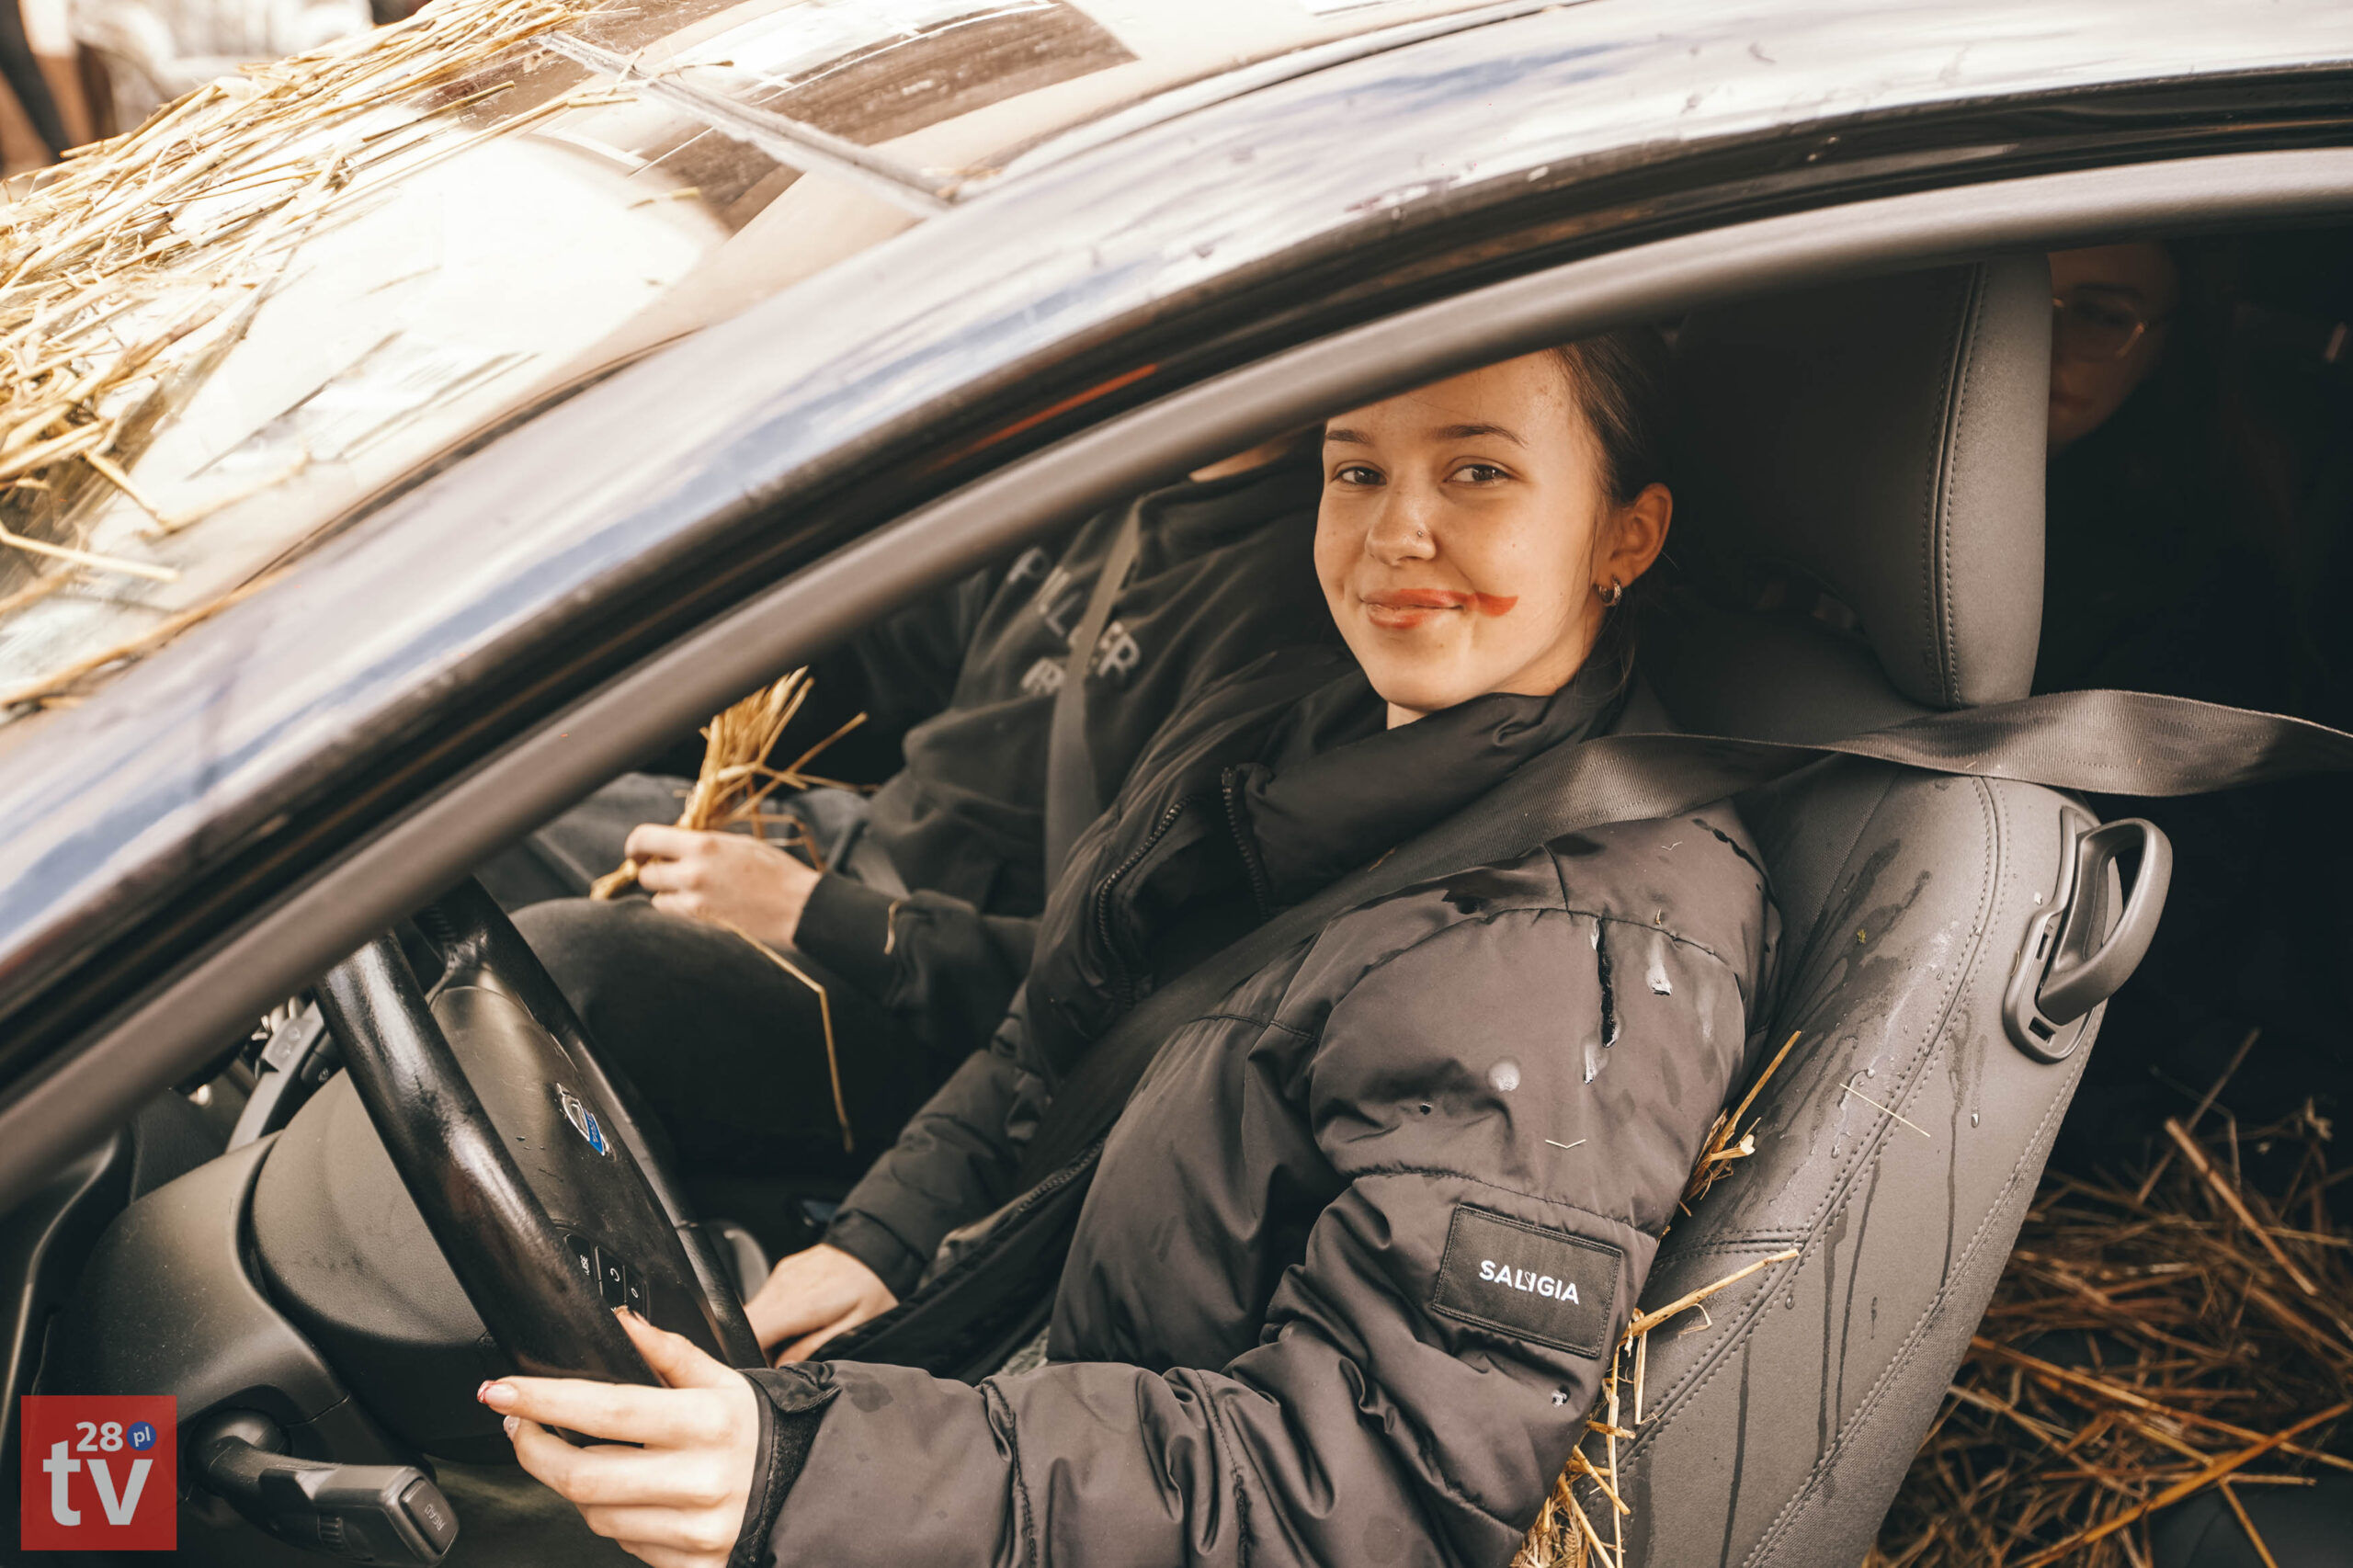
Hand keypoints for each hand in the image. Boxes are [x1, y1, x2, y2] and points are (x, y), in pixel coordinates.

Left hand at [485, 1310, 758, 1567]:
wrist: (807, 1490)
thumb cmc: (760, 1432)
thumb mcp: (725, 1381)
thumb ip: (669, 1352)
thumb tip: (621, 1323)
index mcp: (708, 1423)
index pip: (608, 1409)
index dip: (545, 1400)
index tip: (502, 1392)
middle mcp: (701, 1481)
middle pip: (584, 1476)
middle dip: (534, 1449)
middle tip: (519, 1425)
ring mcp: (694, 1531)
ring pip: (596, 1515)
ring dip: (572, 1486)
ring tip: (580, 1458)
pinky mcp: (690, 1566)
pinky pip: (623, 1545)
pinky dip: (612, 1518)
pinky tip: (625, 1495)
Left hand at [628, 824, 819, 949]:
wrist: (800, 908)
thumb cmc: (777, 871)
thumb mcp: (739, 843)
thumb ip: (705, 843)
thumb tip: (677, 842)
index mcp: (704, 844)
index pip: (645, 838)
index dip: (635, 844)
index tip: (638, 850)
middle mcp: (693, 873)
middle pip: (646, 874)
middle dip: (653, 869)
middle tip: (666, 868)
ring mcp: (695, 902)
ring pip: (657, 898)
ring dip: (666, 892)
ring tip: (689, 888)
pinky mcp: (702, 924)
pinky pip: (673, 915)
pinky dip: (679, 909)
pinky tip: (699, 903)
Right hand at [744, 1243, 896, 1363]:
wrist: (882, 1245)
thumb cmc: (875, 1287)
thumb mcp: (853, 1329)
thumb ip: (813, 1349)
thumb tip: (782, 1365)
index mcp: (798, 1303)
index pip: (750, 1332)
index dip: (753, 1355)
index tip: (768, 1367)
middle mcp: (783, 1285)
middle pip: (747, 1323)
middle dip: (761, 1345)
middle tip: (787, 1355)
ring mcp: (782, 1274)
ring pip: (756, 1311)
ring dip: (769, 1330)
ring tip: (801, 1335)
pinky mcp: (785, 1270)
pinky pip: (768, 1298)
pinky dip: (776, 1314)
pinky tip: (803, 1317)